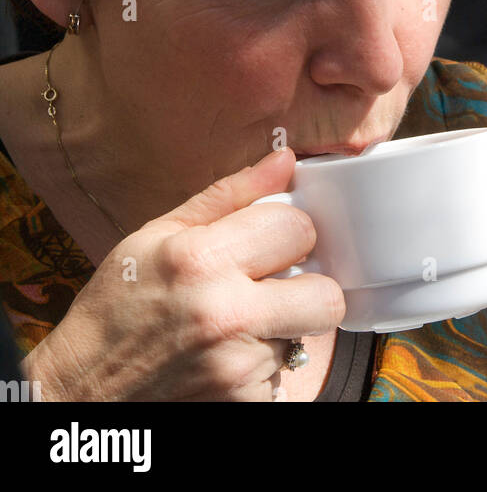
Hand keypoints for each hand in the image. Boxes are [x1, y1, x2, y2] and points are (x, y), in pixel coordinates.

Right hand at [22, 150, 343, 401]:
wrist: (82, 392)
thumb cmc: (117, 307)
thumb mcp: (157, 235)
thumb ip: (229, 195)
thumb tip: (285, 160)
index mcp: (202, 259)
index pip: (298, 228)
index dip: (290, 231)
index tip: (273, 240)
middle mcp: (225, 314)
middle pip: (326, 294)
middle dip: (308, 286)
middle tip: (276, 286)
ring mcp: (237, 367)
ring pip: (303, 335)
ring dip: (279, 327)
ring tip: (234, 325)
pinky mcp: (244, 404)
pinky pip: (282, 374)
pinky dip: (261, 364)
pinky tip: (225, 357)